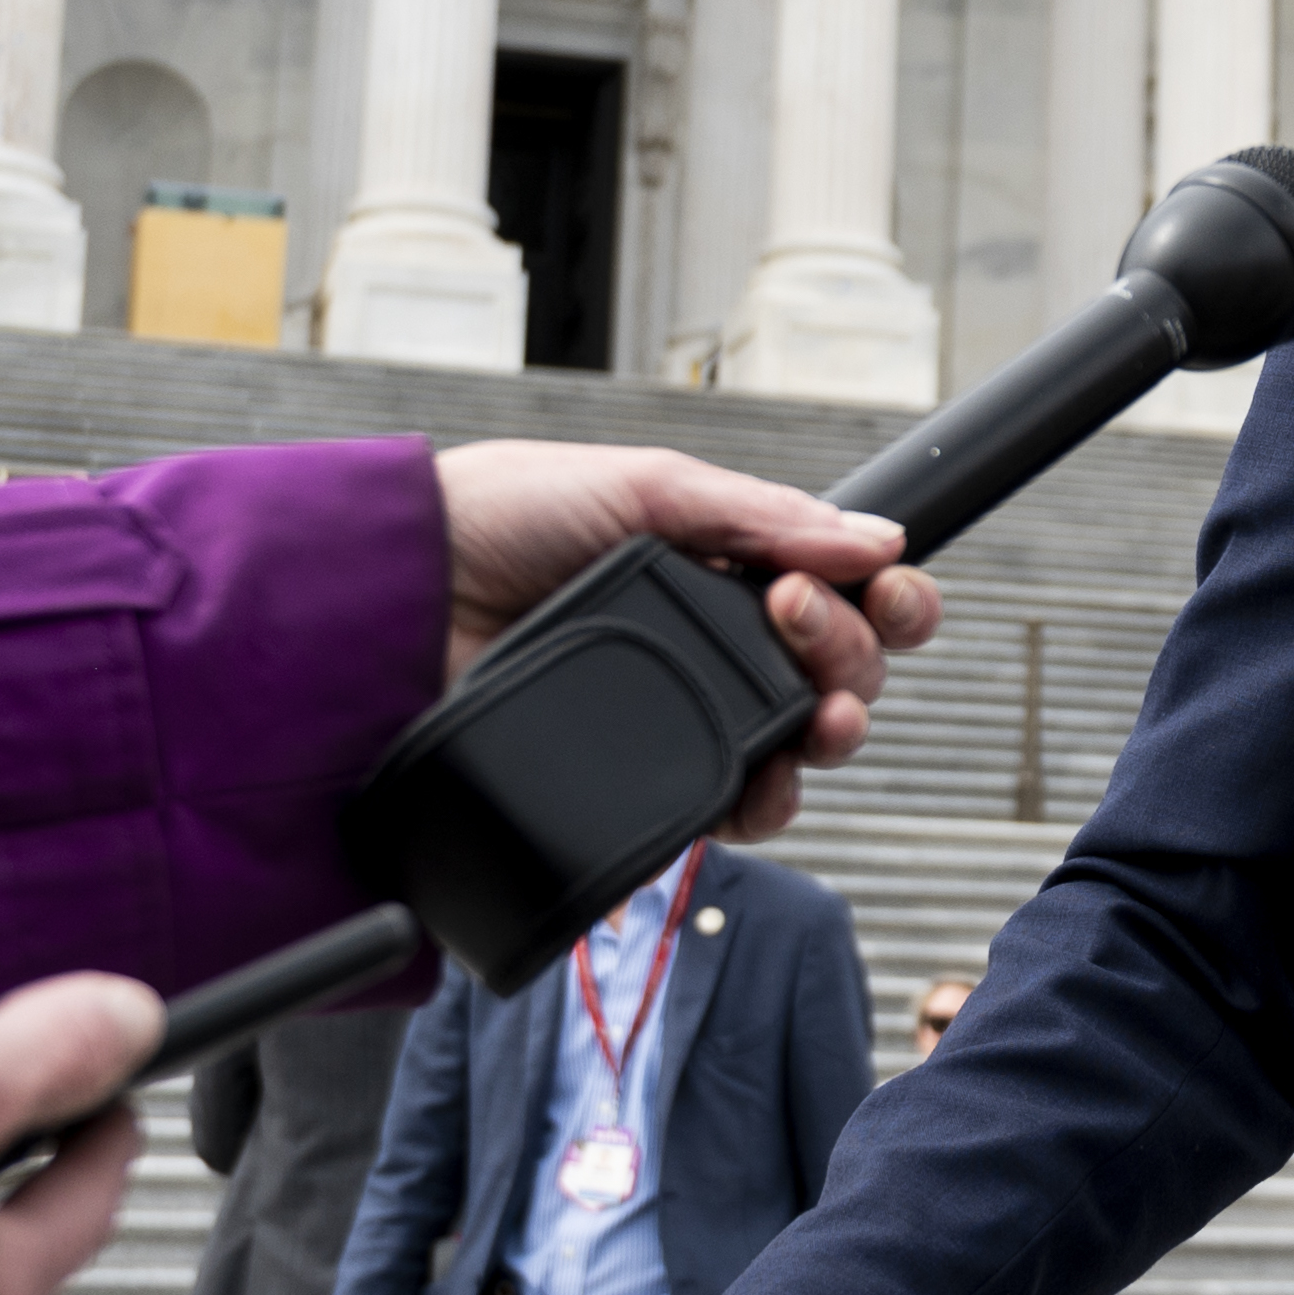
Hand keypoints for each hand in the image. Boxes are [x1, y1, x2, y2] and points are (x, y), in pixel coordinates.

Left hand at [432, 443, 941, 840]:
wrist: (406, 591)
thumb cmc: (503, 515)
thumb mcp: (645, 487)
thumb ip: (760, 516)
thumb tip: (876, 541)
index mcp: (731, 562)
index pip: (848, 588)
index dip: (887, 599)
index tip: (883, 591)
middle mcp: (722, 640)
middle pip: (845, 669)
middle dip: (852, 653)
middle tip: (795, 620)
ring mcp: (689, 710)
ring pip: (808, 745)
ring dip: (836, 732)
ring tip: (817, 717)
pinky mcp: (648, 775)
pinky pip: (735, 806)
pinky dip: (767, 802)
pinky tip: (763, 779)